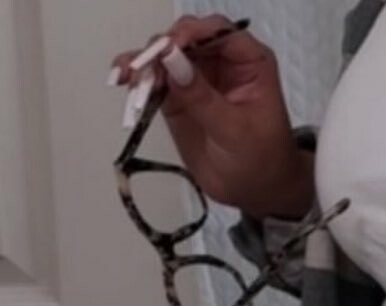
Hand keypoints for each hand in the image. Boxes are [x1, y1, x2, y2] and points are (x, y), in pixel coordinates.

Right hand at [111, 15, 313, 218]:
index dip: (192, 33)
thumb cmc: (259, 159)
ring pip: (165, 54)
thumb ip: (202, 96)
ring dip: (144, 60)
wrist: (254, 190)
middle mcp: (222, 61)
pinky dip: (137, 76)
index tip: (168, 48)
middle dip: (162, 47)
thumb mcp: (234, 130)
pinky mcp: (177, 95)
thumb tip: (170, 58)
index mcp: (249, 61)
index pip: (219, 31)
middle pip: (186, 36)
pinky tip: (121, 79)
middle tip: (144, 67)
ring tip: (128, 77)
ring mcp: (197, 76)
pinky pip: (154, 77)